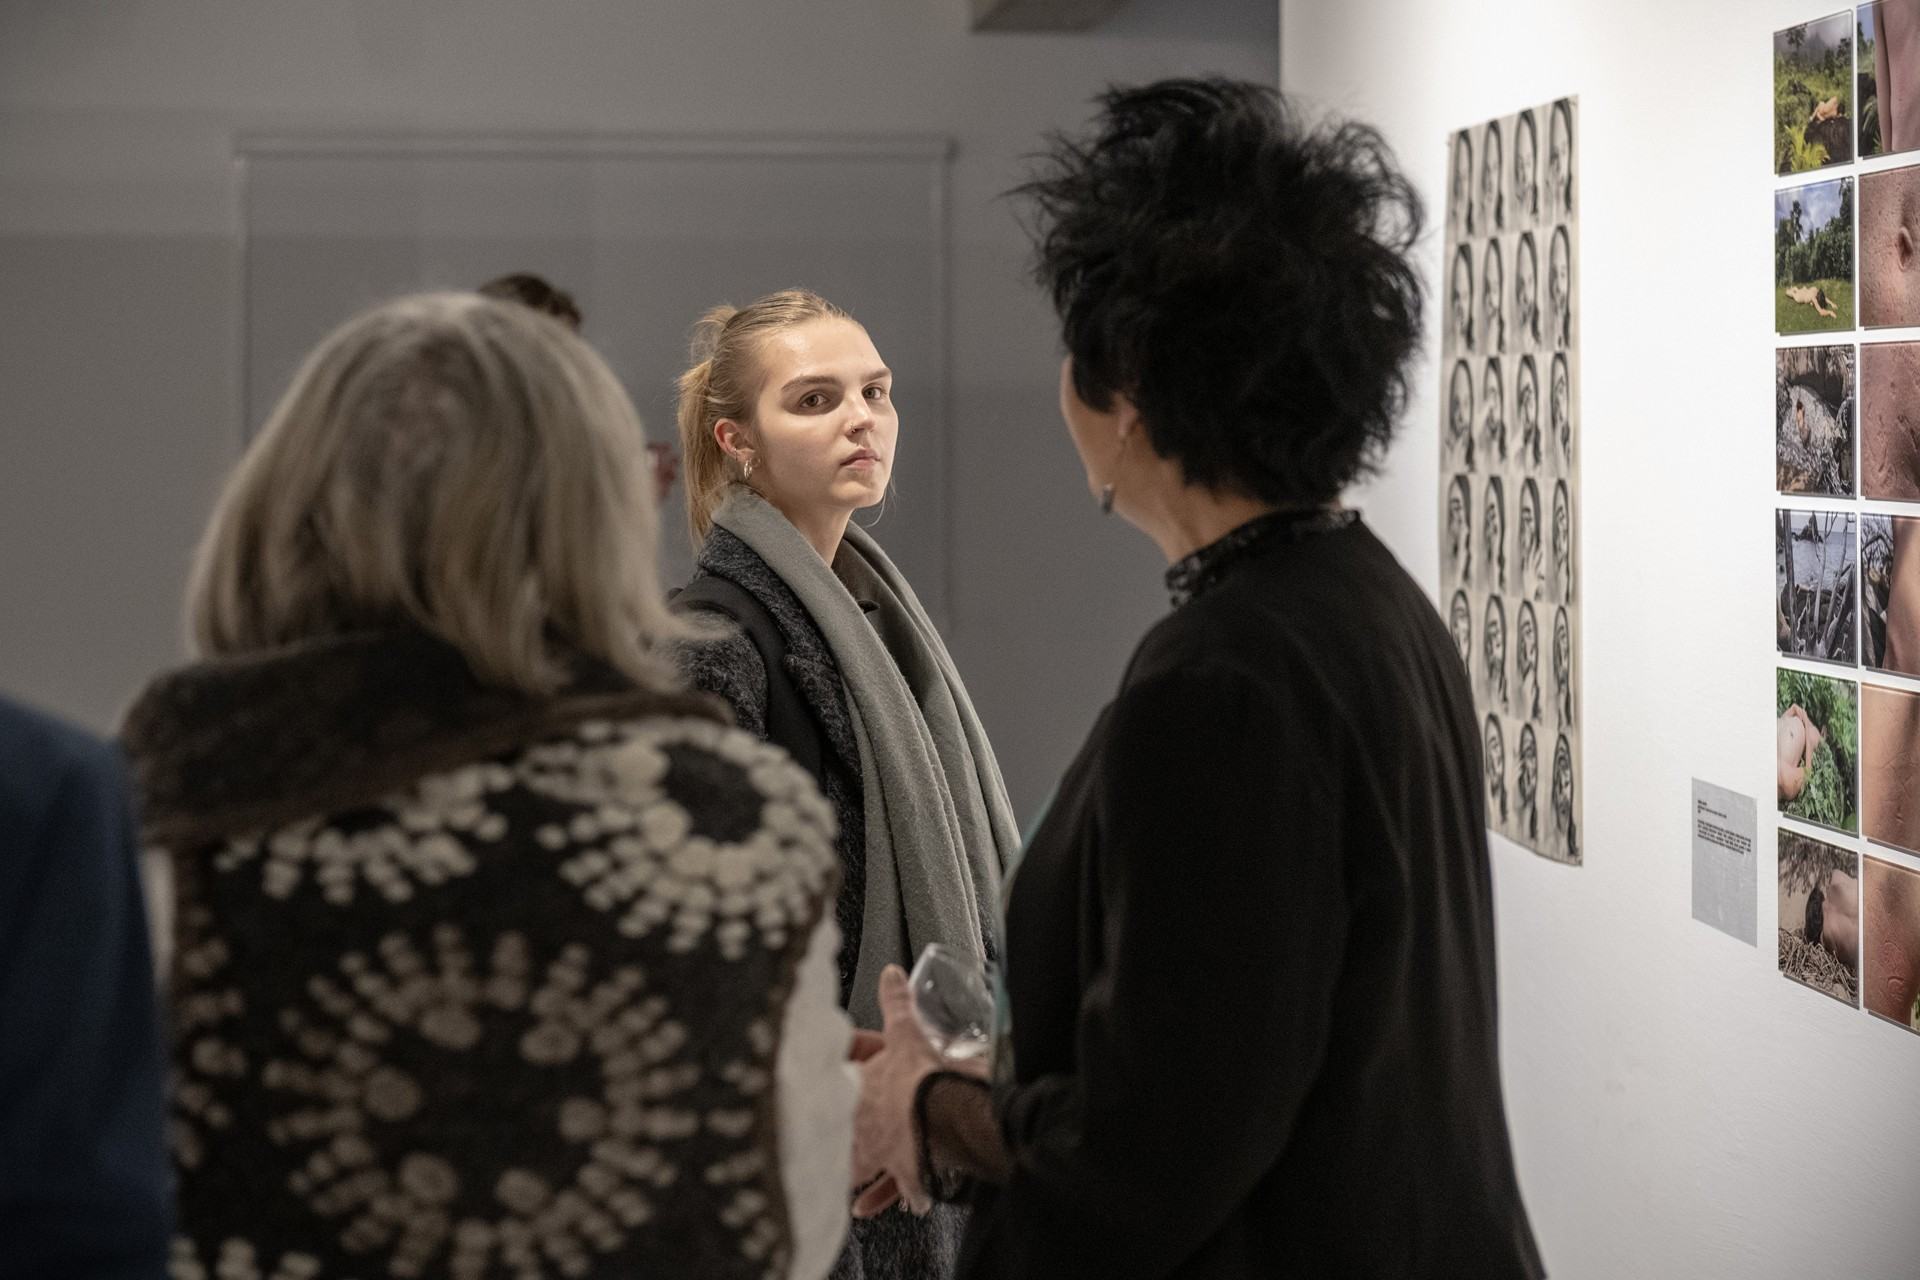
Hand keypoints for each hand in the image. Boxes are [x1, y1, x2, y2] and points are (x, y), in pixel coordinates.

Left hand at [849, 965, 941, 1214]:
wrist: (946, 1114)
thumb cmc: (926, 1079)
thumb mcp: (908, 1032)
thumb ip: (895, 1001)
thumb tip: (890, 975)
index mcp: (859, 1090)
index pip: (842, 1078)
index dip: (852, 1067)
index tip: (863, 1063)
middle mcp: (861, 1125)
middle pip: (843, 1127)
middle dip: (846, 1126)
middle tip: (846, 1124)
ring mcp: (880, 1149)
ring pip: (859, 1162)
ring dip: (858, 1166)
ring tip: (854, 1173)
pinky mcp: (904, 1170)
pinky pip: (892, 1186)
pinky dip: (887, 1195)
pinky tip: (886, 1203)